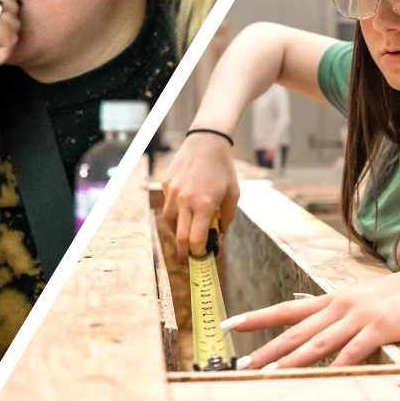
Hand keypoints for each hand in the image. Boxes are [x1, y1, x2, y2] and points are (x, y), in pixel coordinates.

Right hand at [160, 130, 239, 258]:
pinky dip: (175, 212)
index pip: (195, 239)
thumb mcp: (233, 193)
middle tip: (187, 259)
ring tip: (185, 234)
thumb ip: (227, 217)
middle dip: (183, 253)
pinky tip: (184, 209)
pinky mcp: (166, 184)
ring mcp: (172, 191)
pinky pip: (168, 204)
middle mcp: (184, 200)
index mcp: (203, 204)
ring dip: (177, 232)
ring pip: (169, 221)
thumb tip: (219, 235)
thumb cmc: (224, 168)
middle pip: (179, 237)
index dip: (198, 252)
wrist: (207, 140)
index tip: (203, 256)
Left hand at [222, 258, 399, 368]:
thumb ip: (330, 307)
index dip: (257, 317)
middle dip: (266, 348)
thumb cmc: (399, 296)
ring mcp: (360, 316)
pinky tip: (324, 374)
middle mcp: (340, 305)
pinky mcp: (382, 328)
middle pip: (296, 331)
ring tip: (269, 373)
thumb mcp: (360, 298)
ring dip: (292, 360)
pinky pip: (355, 350)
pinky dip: (338, 363)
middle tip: (241, 363)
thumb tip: (301, 306)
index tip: (230, 325)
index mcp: (333, 299)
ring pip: (318, 342)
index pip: (286, 310)